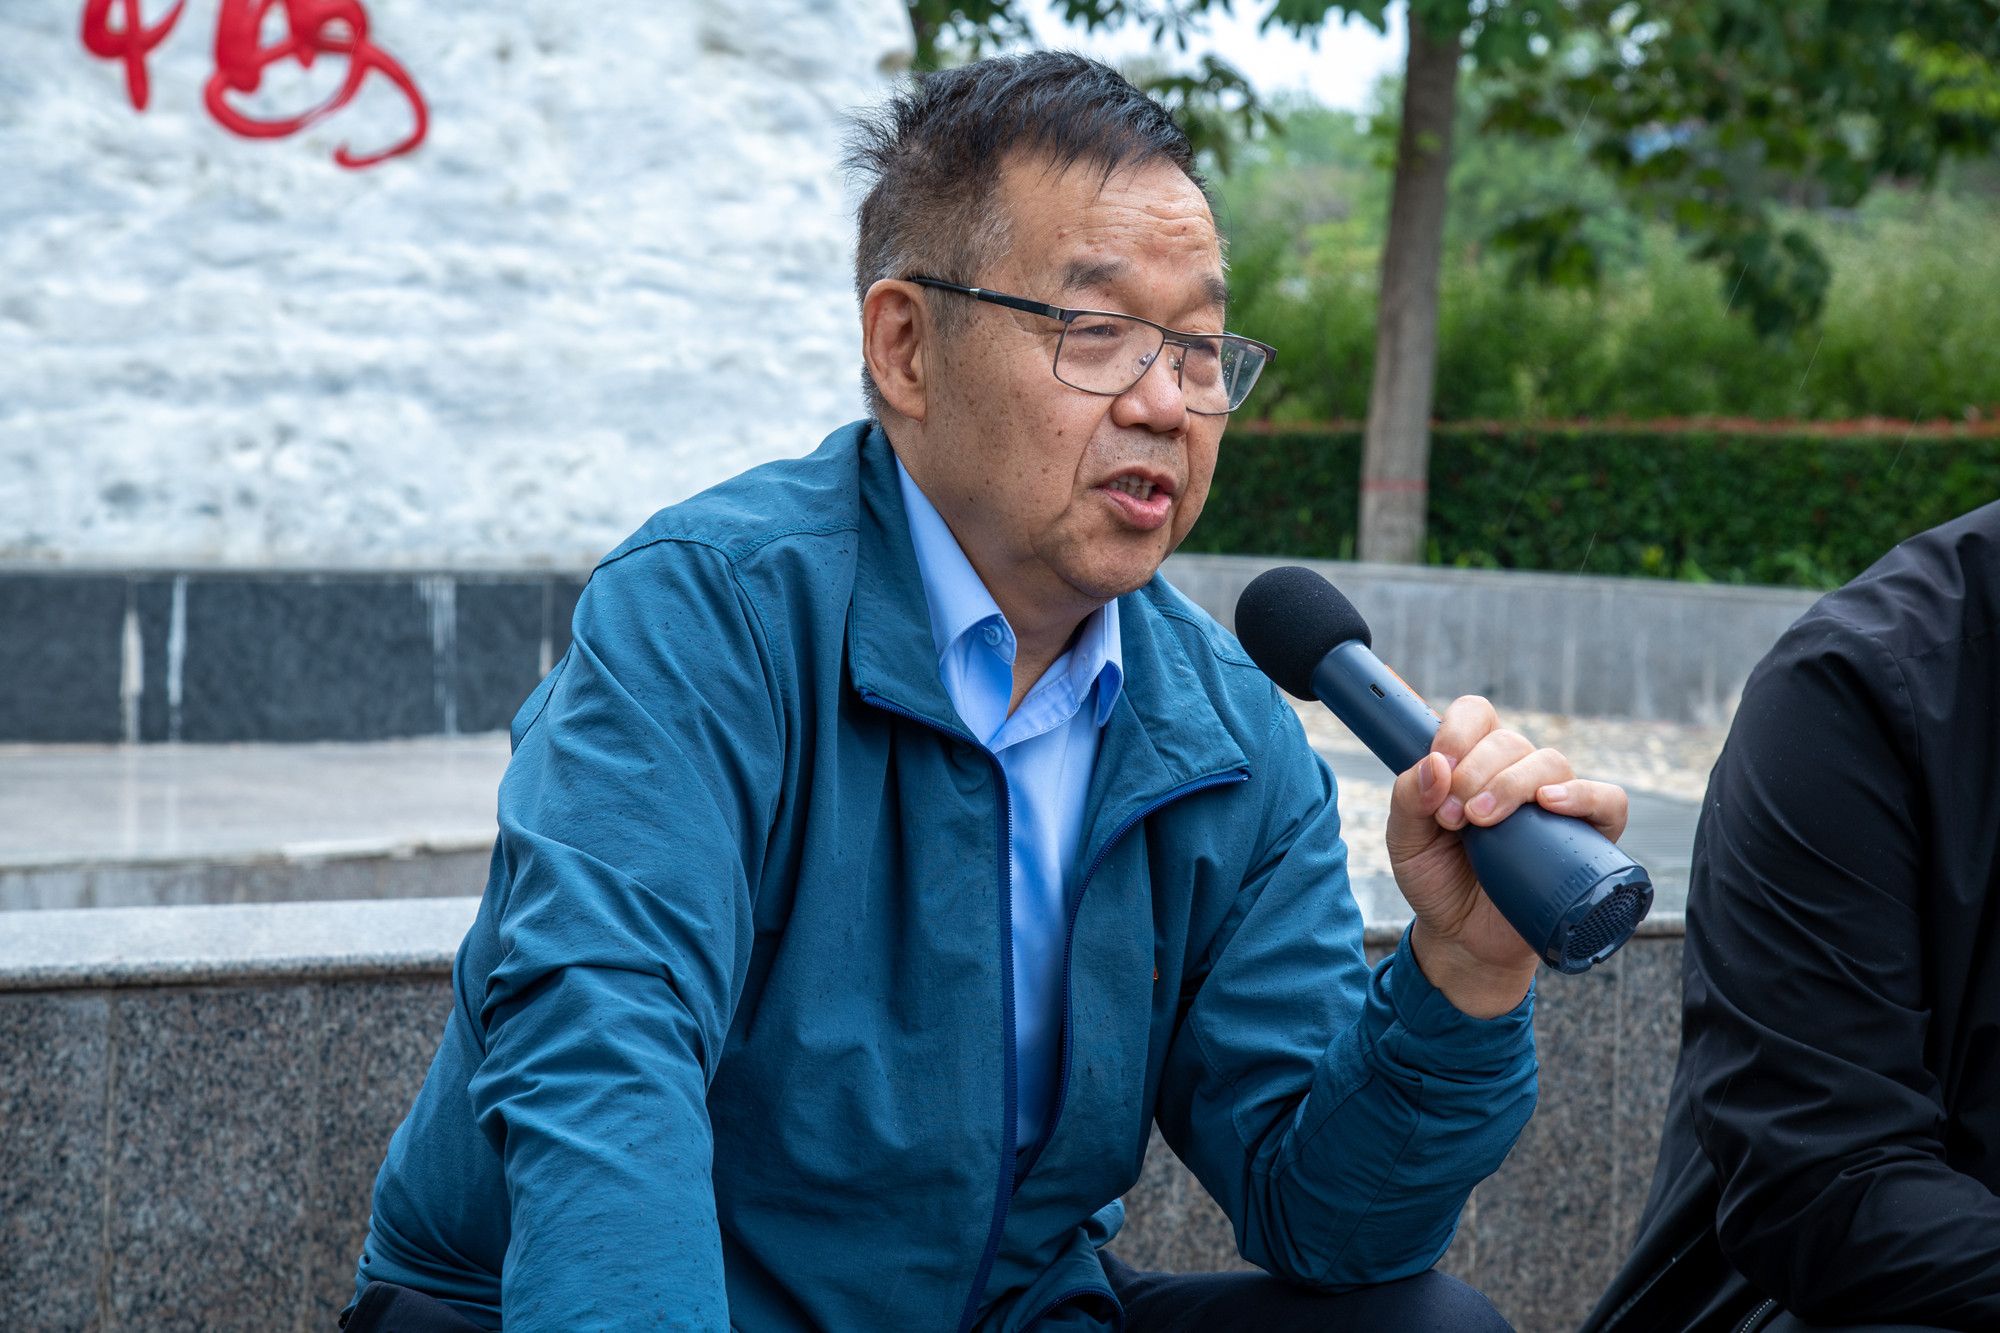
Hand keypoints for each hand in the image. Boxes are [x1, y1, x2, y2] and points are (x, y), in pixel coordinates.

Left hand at [1385, 696, 1630, 1017]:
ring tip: (1482, 821)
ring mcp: (1554, 802)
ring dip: (1512, 784)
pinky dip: (1584, 795)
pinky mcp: (1587, 835)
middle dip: (1475, 772)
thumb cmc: (1437, 881)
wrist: (1464, 938)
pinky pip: (1607, 799)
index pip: (1474, 715)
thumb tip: (1434, 765)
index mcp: (1471, 762)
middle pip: (1508, 740)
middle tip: (1452, 817)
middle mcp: (1514, 773)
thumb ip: (1407, 800)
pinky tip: (1550, 804)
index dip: (1457, 731)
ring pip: (1549, 762)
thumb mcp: (1405, 842)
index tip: (1439, 767)